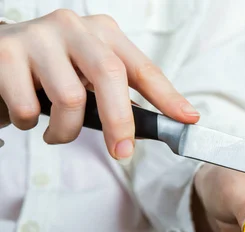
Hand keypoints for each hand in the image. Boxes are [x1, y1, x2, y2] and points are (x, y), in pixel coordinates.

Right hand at [0, 10, 198, 158]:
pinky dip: (31, 124)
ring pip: (70, 99)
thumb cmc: (51, 69)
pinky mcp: (5, 53)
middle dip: (120, 122)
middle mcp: (73, 27)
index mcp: (102, 32)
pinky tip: (30, 115)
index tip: (188, 119)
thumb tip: (163, 122)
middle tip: (122, 152)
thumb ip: (120, 92)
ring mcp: (38, 37)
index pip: (142, 68)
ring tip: (58, 131)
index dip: (167, 96)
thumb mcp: (89, 73)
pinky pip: (28, 107)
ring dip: (66, 130)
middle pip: (110, 76)